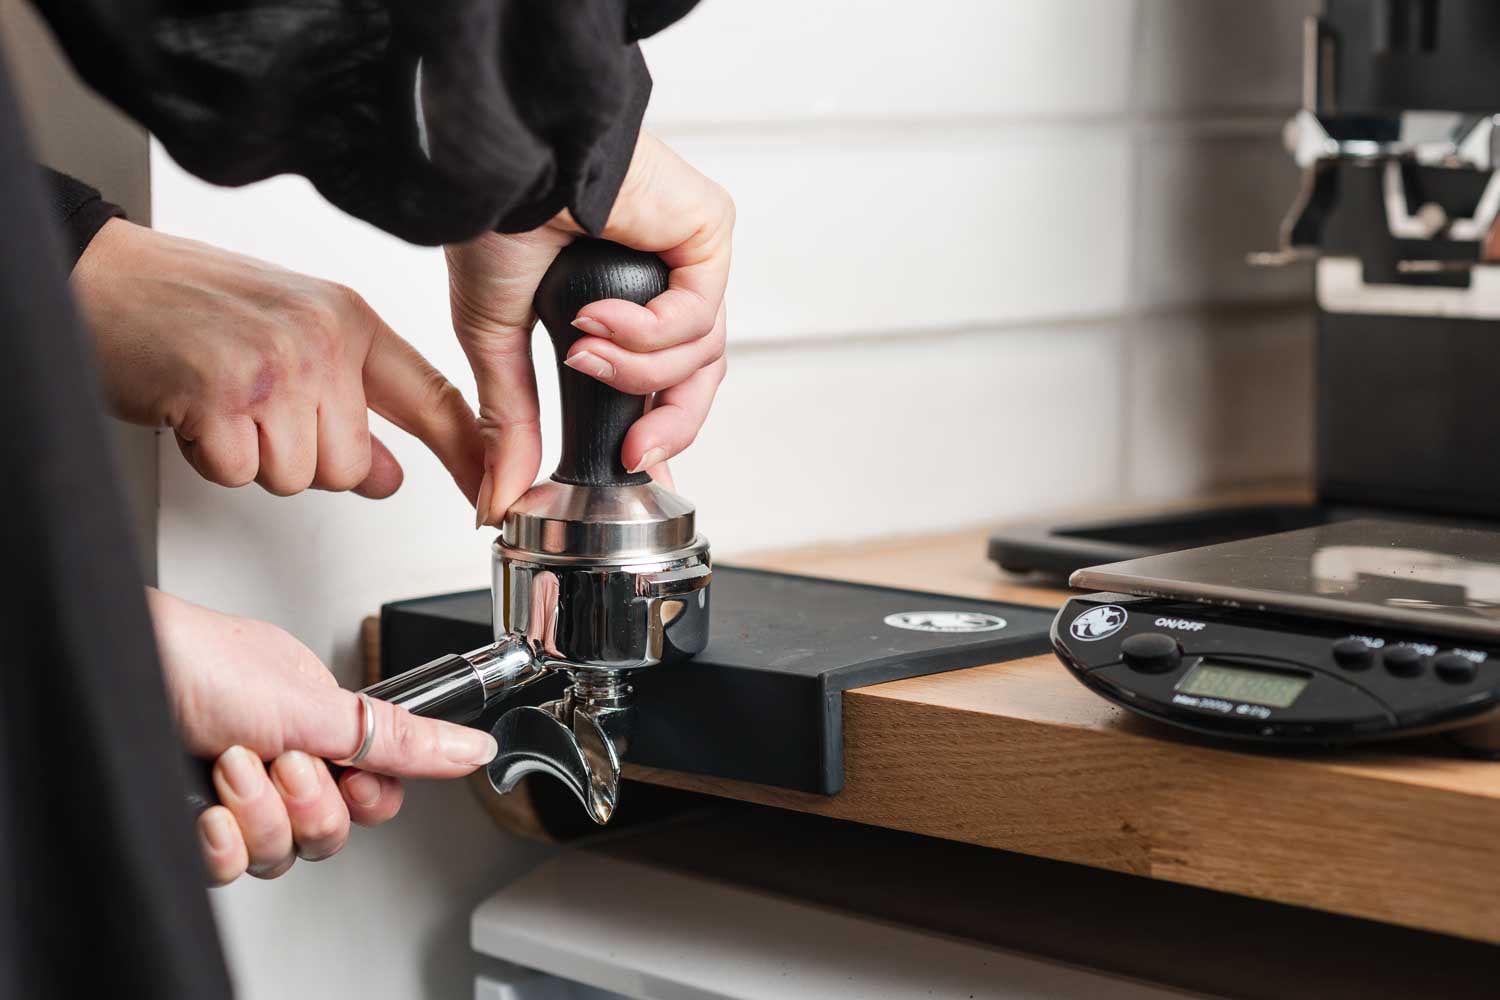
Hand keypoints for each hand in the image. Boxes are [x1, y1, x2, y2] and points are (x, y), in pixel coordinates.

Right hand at [73, 219, 483, 500]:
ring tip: (223, 402)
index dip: (471, 454)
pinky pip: (241, 474)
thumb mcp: (291, 336)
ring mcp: (274, 369)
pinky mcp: (221, 399)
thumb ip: (350, 402)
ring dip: (254, 458)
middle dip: (301, 457)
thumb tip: (389, 476)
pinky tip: (195, 409)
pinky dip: (211, 458)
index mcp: (347, 319)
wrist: (98, 277)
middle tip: (256, 409)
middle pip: (351, 464)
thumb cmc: (188, 302)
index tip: (495, 494)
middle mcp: (320, 340)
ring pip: (299, 477)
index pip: (433, 397)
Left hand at [147, 589, 497, 884]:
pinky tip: (205, 807)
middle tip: (281, 759)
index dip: (368, 797)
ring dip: (259, 811)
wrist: (111, 673)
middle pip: (331, 830)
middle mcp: (277, 762)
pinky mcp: (192, 831)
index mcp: (317, 725)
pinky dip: (220, 841)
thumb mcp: (319, 705)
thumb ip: (400, 738)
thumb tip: (472, 748)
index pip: (374, 790)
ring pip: (282, 853)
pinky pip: (230, 868)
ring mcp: (233, 798)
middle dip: (309, 801)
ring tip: (231, 763)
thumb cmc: (201, 662)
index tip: (352, 777)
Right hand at [446, 131, 732, 523]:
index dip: (656, 431)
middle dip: (668, 423)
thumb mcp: (495, 340)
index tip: (634, 471)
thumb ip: (512, 419)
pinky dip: (648, 331)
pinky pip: (698, 313)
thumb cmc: (492, 219)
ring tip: (585, 352)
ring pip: (701, 352)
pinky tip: (599, 316)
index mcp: (621, 303)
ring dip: (638, 370)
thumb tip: (500, 493)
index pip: (664, 381)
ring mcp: (689, 254)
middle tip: (635, 454)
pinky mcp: (707, 228)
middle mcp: (662, 279)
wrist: (498, 158)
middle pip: (698, 376)